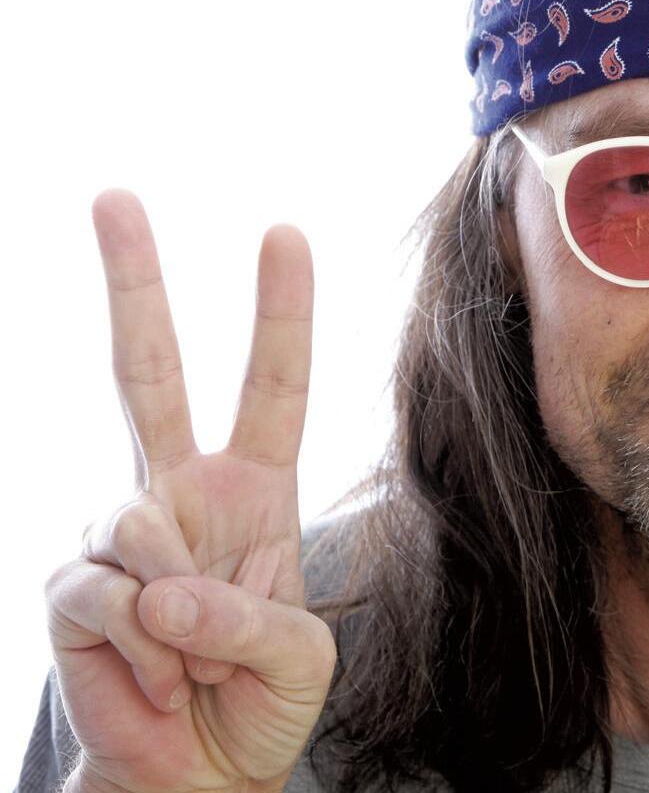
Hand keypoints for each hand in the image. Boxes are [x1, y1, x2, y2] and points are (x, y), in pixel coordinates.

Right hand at [44, 189, 334, 791]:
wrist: (196, 775)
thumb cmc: (255, 702)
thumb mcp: (297, 659)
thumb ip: (249, 618)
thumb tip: (160, 583)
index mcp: (256, 488)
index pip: (272, 386)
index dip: (280, 313)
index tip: (284, 232)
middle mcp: (181, 491)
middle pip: (150, 371)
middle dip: (135, 282)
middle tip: (114, 195)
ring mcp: (119, 532)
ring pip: (136, 517)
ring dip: (180, 610)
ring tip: (193, 659)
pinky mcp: (70, 585)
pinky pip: (108, 591)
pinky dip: (144, 645)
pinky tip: (156, 672)